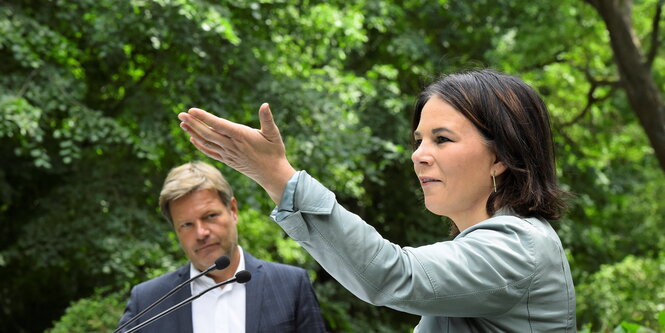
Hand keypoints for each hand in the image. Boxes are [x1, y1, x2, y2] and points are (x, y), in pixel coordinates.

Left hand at [178, 103, 295, 203]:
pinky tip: (192, 138)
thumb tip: (265, 104)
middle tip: (180, 114)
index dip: (204, 117)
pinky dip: (200, 145)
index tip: (191, 110)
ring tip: (182, 123)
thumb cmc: (274, 152)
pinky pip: (210, 152)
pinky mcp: (227, 160)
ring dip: (193, 132)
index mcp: (241, 136)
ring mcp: (228, 154)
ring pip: (206, 143)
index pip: (218, 125)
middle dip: (193, 123)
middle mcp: (231, 146)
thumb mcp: (273, 134)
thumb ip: (267, 119)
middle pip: (207, 133)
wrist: (272, 174)